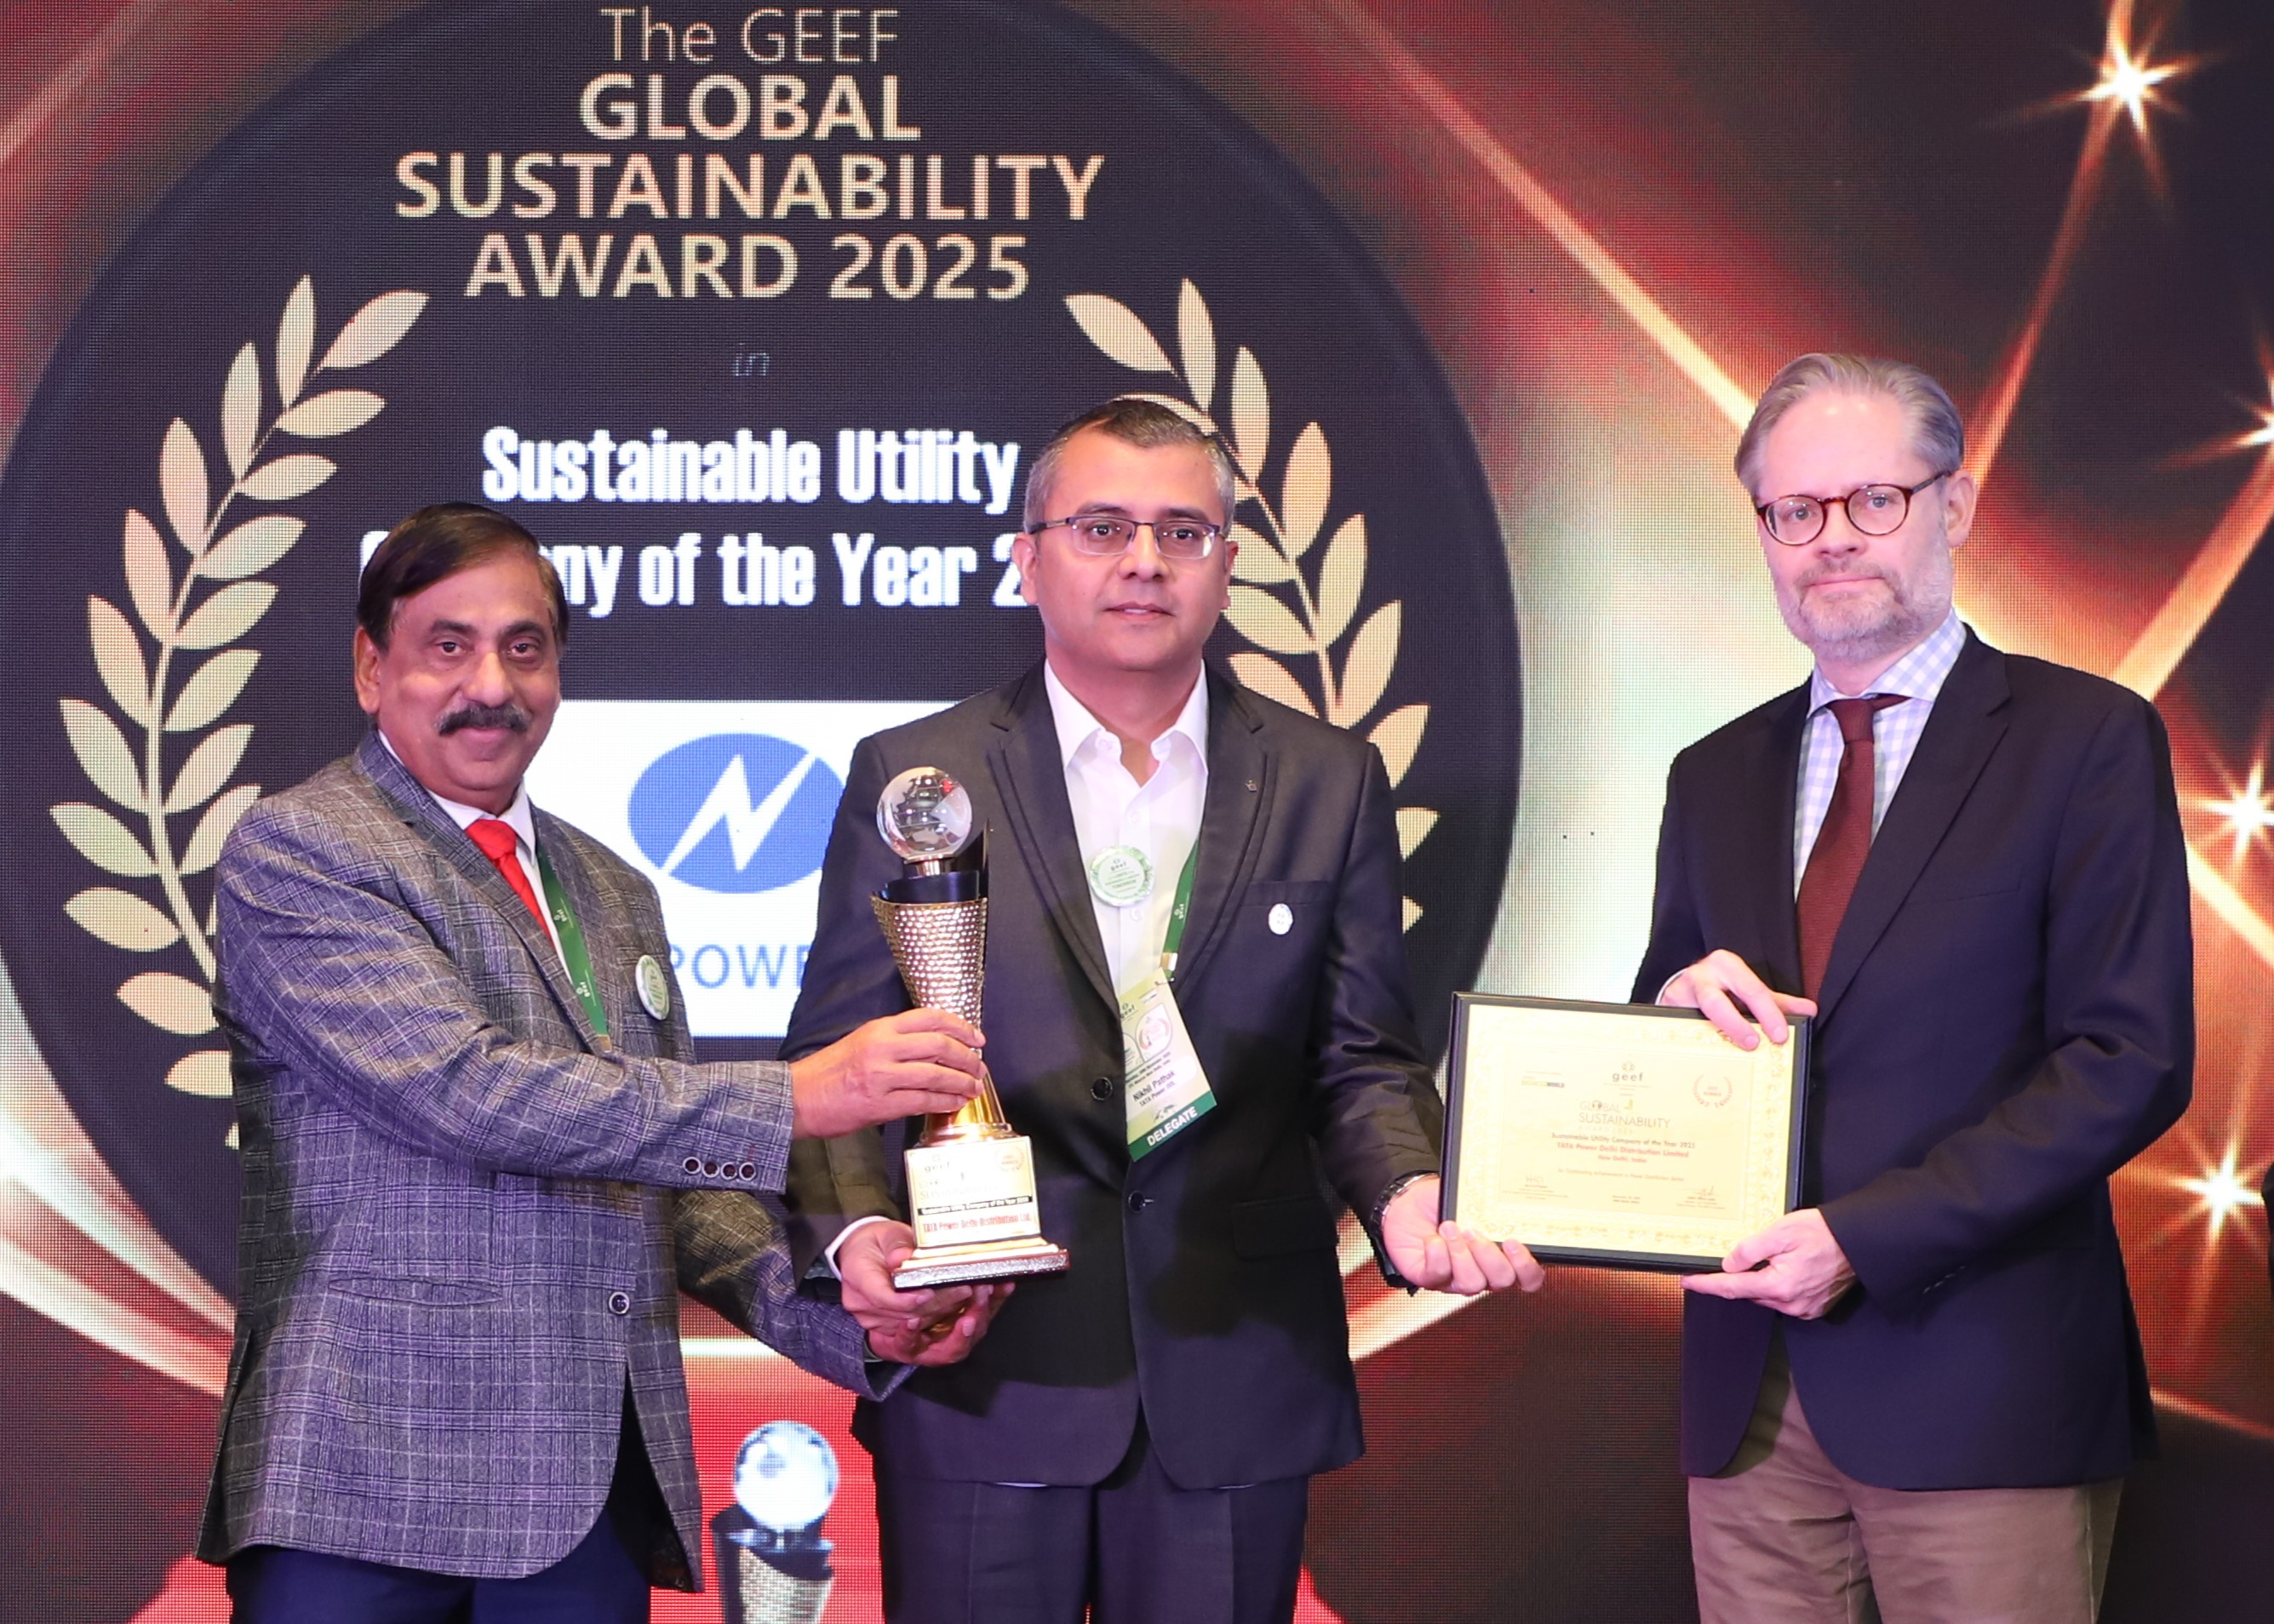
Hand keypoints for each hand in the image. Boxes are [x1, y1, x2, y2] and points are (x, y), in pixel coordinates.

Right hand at [788, 1009, 988, 1137]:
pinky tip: (954, 1103)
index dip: (960, 1026)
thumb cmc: (827, 1072)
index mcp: (879, 1029)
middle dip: (966, 1057)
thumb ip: (893, 1042)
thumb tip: (933, 1047)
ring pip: (935, 1074)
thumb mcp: (860, 1042)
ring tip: (973, 1087)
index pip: (930, 1018)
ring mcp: (881, 1076)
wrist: (797, 1097)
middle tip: (979, 1067)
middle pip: (939, 1045)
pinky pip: (922, 1101)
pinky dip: (944, 1102)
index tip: (976, 1038)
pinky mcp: (879, 1103)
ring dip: (961, 1082)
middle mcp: (882, 1047)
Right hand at [837, 1220, 1011, 1366]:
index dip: (907, 1300)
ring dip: (954, 1321)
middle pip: (908, 1316)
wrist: (865, 1257)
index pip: (882, 1298)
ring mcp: (882, 1326)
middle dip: (943, 1304)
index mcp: (859, 1281)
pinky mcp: (899, 1335)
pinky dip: (954, 1333)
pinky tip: (973, 1319)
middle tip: (969, 1288)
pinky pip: (928, 1342)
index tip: (929, 1293)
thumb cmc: (877, 1243)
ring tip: (979, 1301)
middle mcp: (868, 1311)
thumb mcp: (885, 1233)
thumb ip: (896, 1244)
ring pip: (922, 1332)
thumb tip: (904, 1256)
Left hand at [1380, 1175, 1544, 1294]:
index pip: (1528, 1277)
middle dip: (1490, 1257)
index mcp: (1500, 1256)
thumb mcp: (1469, 1200)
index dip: (1526, 1267)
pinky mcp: (1430, 1279)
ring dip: (1461, 1253)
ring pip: (1472, 1283)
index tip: (1513, 1243)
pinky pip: (1439, 1276)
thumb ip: (1488, 1205)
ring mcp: (1456, 1279)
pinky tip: (1433, 1239)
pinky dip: (1437, 1256)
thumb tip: (1501, 1199)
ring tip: (1449, 1228)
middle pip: (1501, 1281)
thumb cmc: (1440, 1204)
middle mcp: (1482, 1272)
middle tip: (1474, 1231)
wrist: (1406, 1205)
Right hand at [1660, 949, 1814, 1050]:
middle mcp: (1701, 975)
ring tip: (1732, 1051)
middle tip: (1755, 1044)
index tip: (1779, 1034)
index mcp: (1727, 964)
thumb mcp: (1749, 990)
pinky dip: (1695, 1043)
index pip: (1751, 989)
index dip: (1768, 1013)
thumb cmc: (1721, 987)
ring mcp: (1679, 992)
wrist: (1684, 987)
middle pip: (1717, 1003)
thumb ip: (1777, 1001)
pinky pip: (1681, 1027)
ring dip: (1713, 1036)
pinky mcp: (1665, 1008)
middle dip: (1737, 1025)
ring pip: (1694, 1017)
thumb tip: (1809, 1011)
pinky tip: (1707, 1056)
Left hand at [1682, 1208, 1854, 1318]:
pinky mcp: (1815, 1307)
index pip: (1732, 1288)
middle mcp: (1791, 1304)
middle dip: (1738, 1278)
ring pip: (1767, 1297)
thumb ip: (1750, 1250)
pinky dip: (1778, 1286)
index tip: (1688, 1281)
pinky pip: (1785, 1299)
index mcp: (1779, 1286)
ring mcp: (1805, 1308)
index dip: (1707, 1284)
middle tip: (1735, 1258)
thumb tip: (1729, 1264)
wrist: (1858, 1241)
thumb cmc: (1822, 1233)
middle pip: (1750, 1293)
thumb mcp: (1779, 1232)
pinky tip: (1785, 1268)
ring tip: (1770, 1258)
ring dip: (1760, 1281)